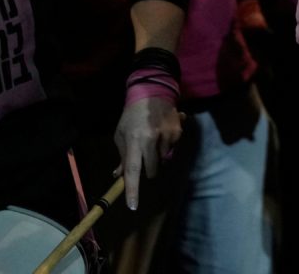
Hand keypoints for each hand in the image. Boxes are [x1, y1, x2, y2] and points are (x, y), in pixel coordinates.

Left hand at [114, 95, 182, 210]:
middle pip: (152, 171)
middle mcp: (152, 139)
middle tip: (144, 154)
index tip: (132, 206)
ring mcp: (167, 136)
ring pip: (164, 160)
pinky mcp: (178, 132)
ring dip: (158, 156)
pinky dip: (167, 146)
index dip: (132, 189)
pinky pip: (172, 149)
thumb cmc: (132, 116)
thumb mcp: (121, 134)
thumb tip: (119, 176)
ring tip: (153, 138)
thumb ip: (122, 156)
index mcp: (134, 140)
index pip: (132, 170)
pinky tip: (162, 132)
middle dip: (148, 169)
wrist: (153, 92)